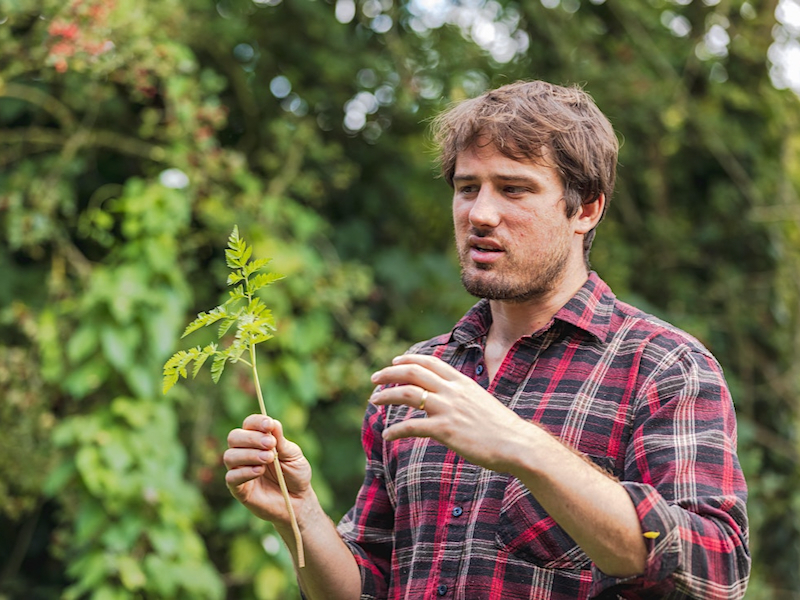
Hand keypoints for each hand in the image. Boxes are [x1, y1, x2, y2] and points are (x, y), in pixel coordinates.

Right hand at [224, 415, 311, 524]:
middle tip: (270, 444)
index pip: (249, 424)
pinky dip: (244, 472)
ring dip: (249, 454)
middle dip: (251, 438)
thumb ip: (281, 441)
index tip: (269, 425)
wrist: (298, 501)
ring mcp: (240, 470)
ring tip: (269, 458)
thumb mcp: (293, 455)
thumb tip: (272, 422)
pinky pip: (231, 477)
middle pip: (234, 437)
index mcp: (258, 440)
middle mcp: (245, 452)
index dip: (256, 422)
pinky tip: (259, 471)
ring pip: (229, 456)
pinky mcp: (238, 489)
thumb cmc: (295, 475)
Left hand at [369, 354, 537, 471]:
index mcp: (462, 382)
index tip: (394, 361)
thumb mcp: (481, 402)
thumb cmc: (501, 428)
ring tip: (373, 401)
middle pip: (413, 372)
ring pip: (408, 393)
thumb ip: (463, 396)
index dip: (408, 360)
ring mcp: (448, 409)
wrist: (517, 444)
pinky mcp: (445, 429)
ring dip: (386, 395)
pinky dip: (396, 429)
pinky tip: (387, 435)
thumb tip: (450, 399)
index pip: (430, 362)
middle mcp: (453, 391)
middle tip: (374, 379)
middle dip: (389, 373)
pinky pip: (412, 426)